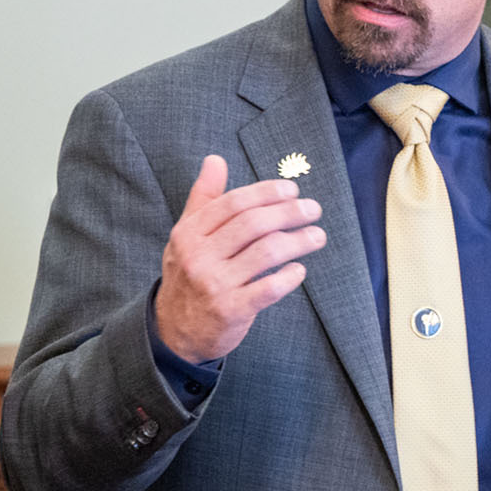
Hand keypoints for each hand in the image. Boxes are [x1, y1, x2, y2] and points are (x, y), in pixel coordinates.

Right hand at [154, 155, 325, 362]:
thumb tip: (215, 159)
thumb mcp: (187, 235)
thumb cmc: (189, 275)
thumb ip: (204, 198)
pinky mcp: (231, 310)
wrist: (173, 331)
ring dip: (299, 241)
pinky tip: (300, 270)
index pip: (234, 203)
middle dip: (289, 212)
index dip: (267, 192)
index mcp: (189, 233)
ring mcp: (215, 284)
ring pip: (266, 252)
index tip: (293, 189)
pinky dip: (289, 277)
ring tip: (317, 236)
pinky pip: (269, 288)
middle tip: (313, 209)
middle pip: (254, 224)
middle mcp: (199, 256)